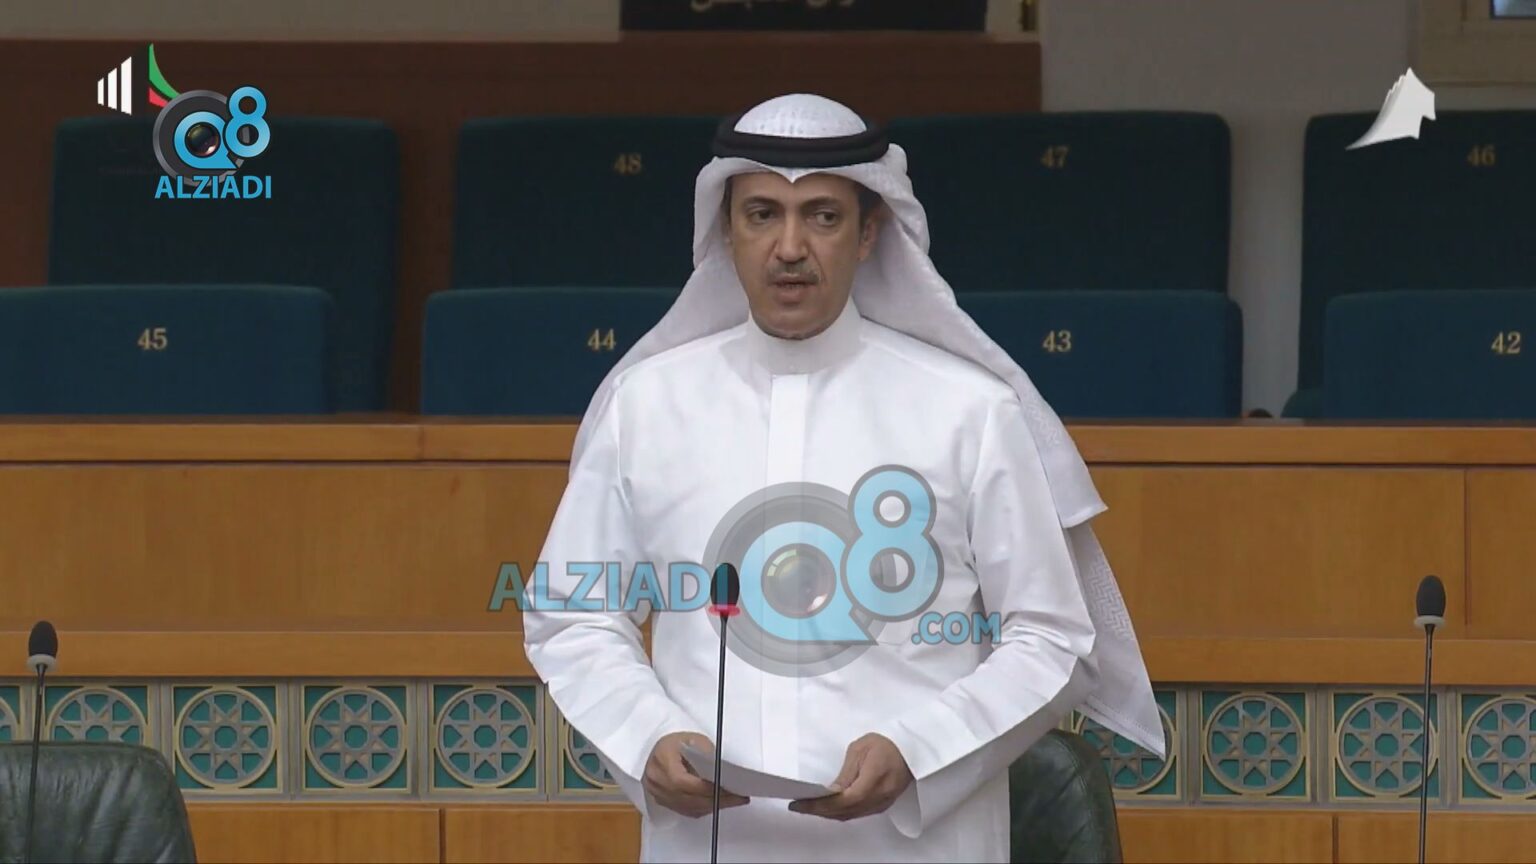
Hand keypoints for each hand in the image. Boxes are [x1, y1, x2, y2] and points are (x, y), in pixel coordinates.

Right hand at [643, 732, 749, 817]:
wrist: (656, 748)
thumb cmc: (674, 742)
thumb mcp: (693, 739)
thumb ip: (707, 754)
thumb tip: (724, 771)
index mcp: (662, 761)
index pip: (684, 782)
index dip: (706, 788)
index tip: (728, 789)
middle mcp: (657, 781)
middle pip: (688, 798)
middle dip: (716, 800)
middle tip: (738, 798)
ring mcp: (658, 793)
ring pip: (688, 807)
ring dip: (712, 806)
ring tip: (733, 801)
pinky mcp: (662, 801)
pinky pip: (685, 810)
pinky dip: (703, 808)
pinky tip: (717, 804)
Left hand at [789, 733, 912, 820]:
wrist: (912, 749)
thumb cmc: (887, 743)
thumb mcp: (861, 749)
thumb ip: (846, 773)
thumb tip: (831, 792)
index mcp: (874, 779)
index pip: (844, 800)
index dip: (820, 805)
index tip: (800, 803)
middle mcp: (880, 797)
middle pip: (845, 812)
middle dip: (820, 811)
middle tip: (799, 806)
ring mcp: (882, 803)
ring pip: (851, 815)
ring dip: (829, 814)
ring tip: (810, 807)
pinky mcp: (883, 804)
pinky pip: (858, 814)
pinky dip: (841, 812)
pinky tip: (830, 807)